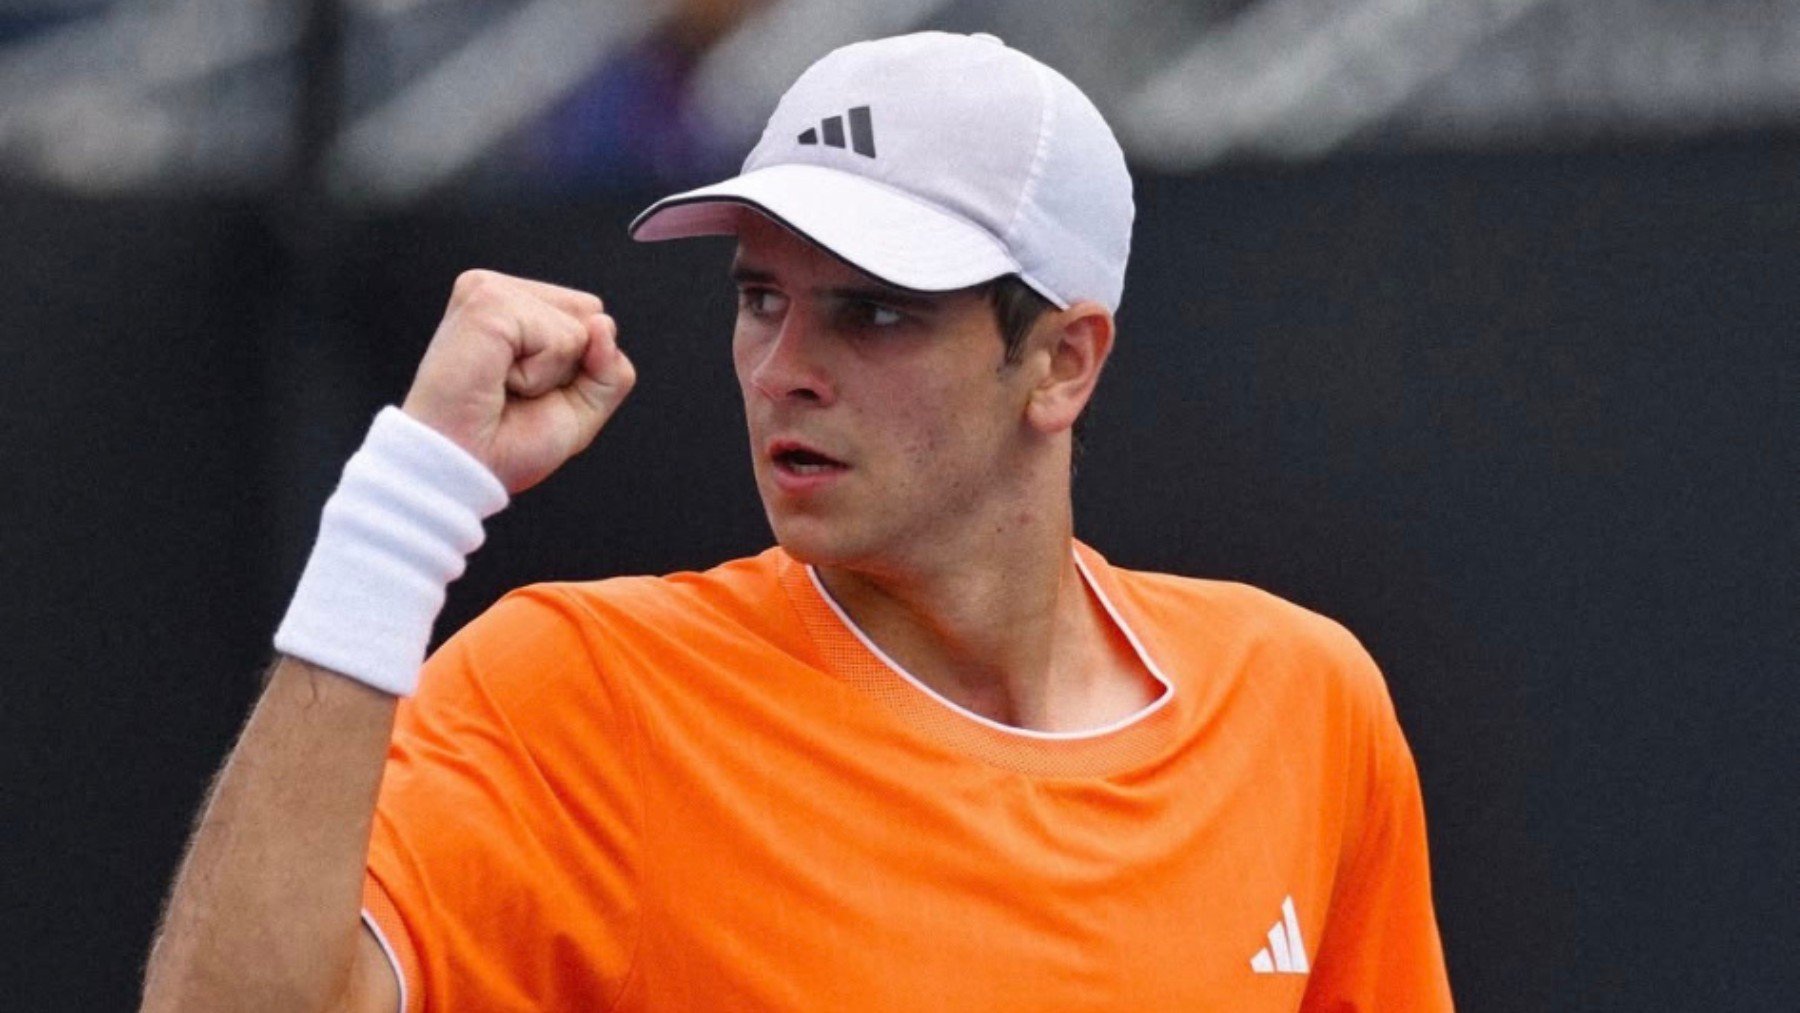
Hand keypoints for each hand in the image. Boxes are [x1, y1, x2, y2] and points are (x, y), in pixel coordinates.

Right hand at [401, 269, 635, 493]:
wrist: (461, 470)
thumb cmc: (504, 443)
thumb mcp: (581, 409)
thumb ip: (610, 369)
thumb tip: (603, 324)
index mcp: (516, 307)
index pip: (592, 317)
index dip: (578, 369)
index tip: (526, 392)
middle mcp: (500, 292)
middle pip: (591, 313)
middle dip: (570, 368)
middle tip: (515, 392)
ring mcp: (489, 291)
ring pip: (579, 325)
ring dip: (552, 374)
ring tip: (502, 387)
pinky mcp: (486, 302)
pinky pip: (560, 338)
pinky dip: (539, 375)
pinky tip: (497, 381)